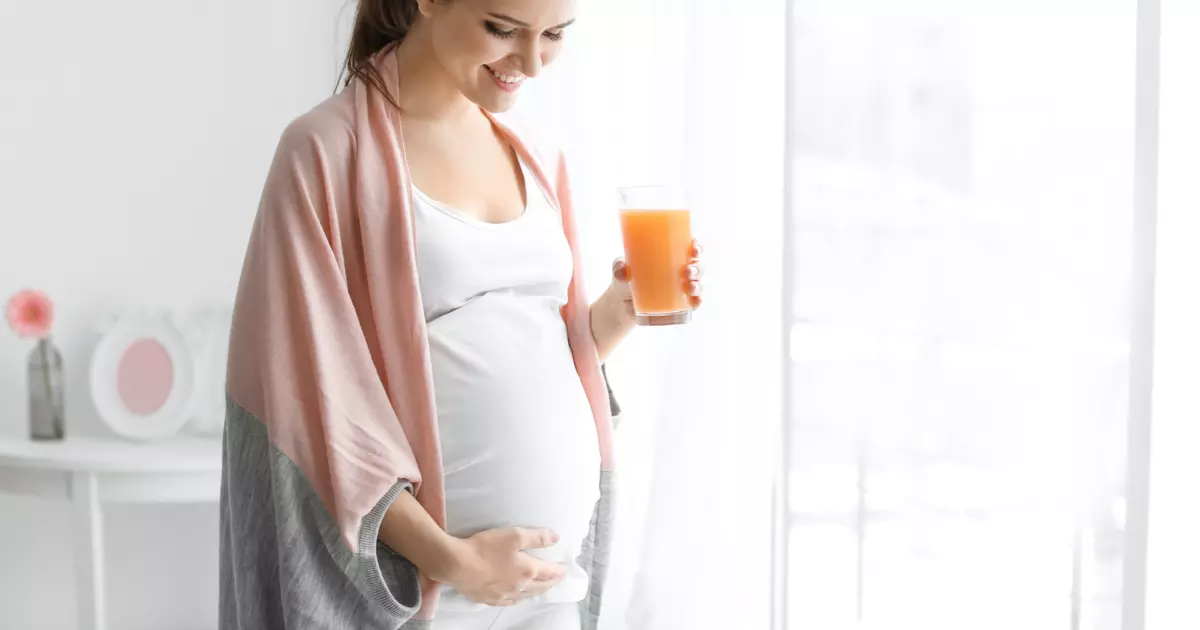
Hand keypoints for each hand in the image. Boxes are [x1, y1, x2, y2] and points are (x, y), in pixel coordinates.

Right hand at [440, 527, 565, 606]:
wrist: (457, 565)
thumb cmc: (486, 548)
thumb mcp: (514, 535)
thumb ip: (537, 537)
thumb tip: (555, 537)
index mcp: (527, 571)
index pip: (548, 572)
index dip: (557, 571)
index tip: (564, 571)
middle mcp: (519, 586)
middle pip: (539, 587)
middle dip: (549, 583)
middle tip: (556, 580)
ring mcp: (503, 595)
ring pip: (525, 596)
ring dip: (535, 592)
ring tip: (540, 589)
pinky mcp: (489, 599)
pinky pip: (509, 601)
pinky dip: (518, 599)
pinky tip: (516, 598)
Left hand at [610, 239, 705, 312]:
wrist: (620, 304)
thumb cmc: (624, 278)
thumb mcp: (619, 269)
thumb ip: (619, 268)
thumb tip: (624, 272)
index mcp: (671, 256)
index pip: (690, 248)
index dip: (697, 246)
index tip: (694, 247)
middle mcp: (680, 271)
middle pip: (698, 266)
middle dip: (698, 267)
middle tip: (687, 271)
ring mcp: (681, 289)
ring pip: (698, 284)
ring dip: (698, 284)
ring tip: (689, 286)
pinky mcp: (679, 305)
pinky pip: (693, 303)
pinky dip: (697, 302)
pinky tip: (696, 301)